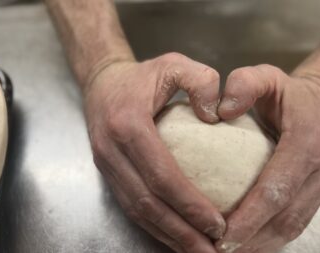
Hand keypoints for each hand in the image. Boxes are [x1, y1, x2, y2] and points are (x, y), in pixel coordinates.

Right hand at [85, 53, 225, 252]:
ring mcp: (106, 165)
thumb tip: (218, 116)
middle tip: (211, 250)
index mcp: (128, 124)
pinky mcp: (107, 174)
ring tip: (197, 251)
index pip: (161, 174)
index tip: (218, 224)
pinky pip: (131, 207)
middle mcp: (111, 151)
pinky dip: (155, 227)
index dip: (189, 204)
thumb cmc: (141, 76)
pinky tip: (176, 237)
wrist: (101, 83)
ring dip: (168, 236)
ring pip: (137, 211)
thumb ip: (200, 80)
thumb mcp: (173, 63)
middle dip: (181, 232)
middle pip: (147, 203)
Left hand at [215, 64, 319, 252]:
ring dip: (259, 245)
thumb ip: (244, 84)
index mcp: (308, 142)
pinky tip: (245, 246)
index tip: (223, 234)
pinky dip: (269, 240)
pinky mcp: (317, 194)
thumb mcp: (265, 76)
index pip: (277, 187)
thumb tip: (220, 111)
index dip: (251, 214)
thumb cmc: (287, 92)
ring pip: (291, 227)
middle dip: (251, 239)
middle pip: (285, 216)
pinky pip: (294, 224)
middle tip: (216, 251)